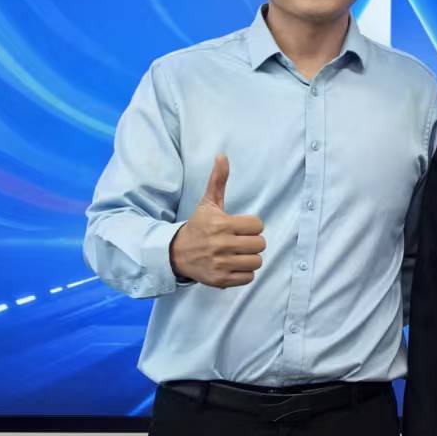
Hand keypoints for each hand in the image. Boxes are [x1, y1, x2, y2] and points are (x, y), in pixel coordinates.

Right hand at [169, 154, 265, 288]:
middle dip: (252, 243)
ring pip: (256, 262)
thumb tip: (222, 155)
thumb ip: (218, 181)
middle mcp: (221, 244)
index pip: (258, 225)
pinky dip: (244, 273)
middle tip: (240, 241)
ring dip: (250, 258)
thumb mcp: (207, 203)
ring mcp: (221, 263)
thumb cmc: (197, 226)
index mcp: (222, 224)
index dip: (252, 226)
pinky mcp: (220, 279)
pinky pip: (248, 278)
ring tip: (237, 254)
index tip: (240, 227)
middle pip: (260, 244)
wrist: (176, 253)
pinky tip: (233, 265)